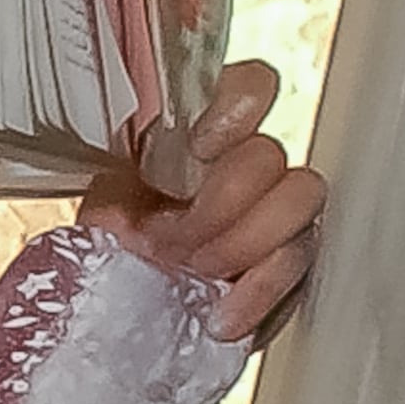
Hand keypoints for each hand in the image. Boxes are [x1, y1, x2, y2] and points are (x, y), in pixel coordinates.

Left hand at [78, 60, 325, 341]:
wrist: (119, 312)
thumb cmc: (111, 249)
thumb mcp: (103, 201)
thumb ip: (119, 169)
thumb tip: (123, 176)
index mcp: (200, 136)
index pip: (249, 88)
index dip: (236, 110)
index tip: (200, 146)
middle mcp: (244, 167)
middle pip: (270, 155)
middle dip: (222, 202)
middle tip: (174, 239)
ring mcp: (274, 215)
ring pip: (300, 202)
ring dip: (243, 243)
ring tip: (197, 272)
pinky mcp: (286, 267)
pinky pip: (298, 269)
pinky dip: (260, 294)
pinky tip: (223, 315)